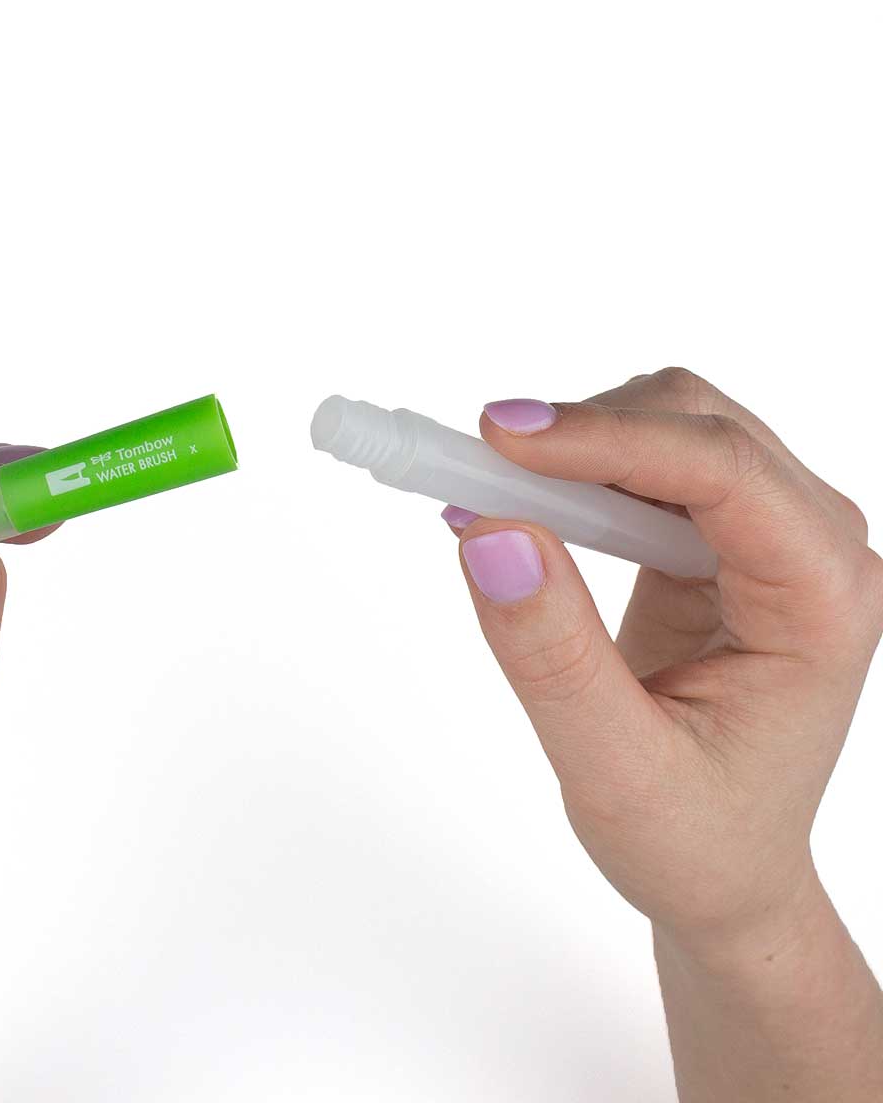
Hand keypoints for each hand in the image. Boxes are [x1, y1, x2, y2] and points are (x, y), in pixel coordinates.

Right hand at [444, 368, 882, 1099]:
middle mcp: (815, 552)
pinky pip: (643, 464)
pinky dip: (572, 471)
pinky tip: (518, 507)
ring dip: (575, 445)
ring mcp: (770, 538)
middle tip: (474, 464)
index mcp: (824, 606)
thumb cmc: (695, 840)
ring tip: (491, 492)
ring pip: (669, 424)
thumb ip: (555, 655)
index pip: (725, 474)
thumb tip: (492, 532)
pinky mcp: (717, 540)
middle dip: (583, 432)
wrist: (724, 872)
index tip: (498, 437)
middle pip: (699, 425)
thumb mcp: (615, 769)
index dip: (608, 439)